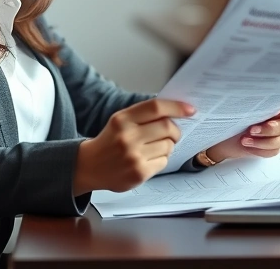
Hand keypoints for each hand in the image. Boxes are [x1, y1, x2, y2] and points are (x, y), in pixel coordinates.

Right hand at [73, 99, 194, 194]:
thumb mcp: (120, 121)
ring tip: (155, 148)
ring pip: (168, 145)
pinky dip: (161, 159)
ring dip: (168, 146)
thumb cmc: (110, 141)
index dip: (177, 107)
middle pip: (167, 127)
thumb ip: (144, 115)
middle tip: (173, 133)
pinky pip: (164, 161)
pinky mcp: (139, 173)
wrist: (89, 166)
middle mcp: (127, 136)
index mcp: (122, 119)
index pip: (156, 107)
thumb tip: (176, 111)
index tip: (190, 110)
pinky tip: (149, 160)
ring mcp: (133, 156)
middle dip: (175, 130)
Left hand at [205, 102, 279, 162]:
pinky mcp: (275, 147)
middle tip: (253, 129)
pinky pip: (274, 151)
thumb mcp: (244, 105)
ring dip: (263, 142)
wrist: (226, 134)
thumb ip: (257, 101)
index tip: (275, 112)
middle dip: (271, 129)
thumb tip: (258, 93)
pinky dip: (260, 149)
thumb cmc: (236, 115)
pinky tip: (248, 145)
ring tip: (245, 139)